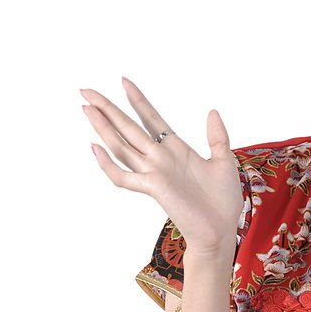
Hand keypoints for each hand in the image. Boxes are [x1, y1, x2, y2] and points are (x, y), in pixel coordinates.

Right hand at [81, 77, 242, 254]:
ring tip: (87, 109)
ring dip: (104, 128)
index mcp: (176, 150)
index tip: (123, 80)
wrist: (220, 231)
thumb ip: (217, 136)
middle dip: (108, 108)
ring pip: (121, 146)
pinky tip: (95, 148)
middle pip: (128, 128)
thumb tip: (212, 111)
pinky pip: (124, 177)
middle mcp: (160, 158)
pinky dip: (108, 165)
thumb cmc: (222, 201)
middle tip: (86, 90)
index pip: (151, 118)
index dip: (137, 100)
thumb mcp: (224, 161)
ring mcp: (154, 173)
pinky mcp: (154, 188)